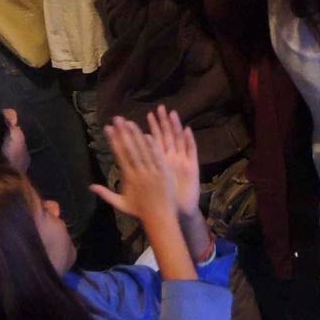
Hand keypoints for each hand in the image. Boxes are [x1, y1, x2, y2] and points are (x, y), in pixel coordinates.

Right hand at [90, 117, 178, 223]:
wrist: (160, 218)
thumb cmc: (140, 211)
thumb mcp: (120, 204)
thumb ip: (105, 194)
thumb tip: (90, 186)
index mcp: (129, 178)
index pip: (119, 155)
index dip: (113, 141)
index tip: (107, 128)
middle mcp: (139, 172)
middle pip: (130, 149)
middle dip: (123, 132)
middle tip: (117, 118)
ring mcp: (153, 171)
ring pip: (143, 149)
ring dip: (136, 135)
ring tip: (129, 122)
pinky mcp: (164, 171)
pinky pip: (158, 156)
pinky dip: (153, 145)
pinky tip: (148, 134)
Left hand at [145, 105, 201, 220]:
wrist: (178, 211)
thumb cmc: (163, 199)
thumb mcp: (150, 184)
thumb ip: (138, 172)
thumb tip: (127, 160)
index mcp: (159, 161)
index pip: (153, 141)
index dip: (149, 129)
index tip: (146, 116)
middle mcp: (171, 158)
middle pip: (167, 136)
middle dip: (162, 122)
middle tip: (158, 108)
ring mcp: (182, 161)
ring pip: (178, 140)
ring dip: (176, 127)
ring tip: (172, 113)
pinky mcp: (192, 167)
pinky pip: (191, 151)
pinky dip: (190, 140)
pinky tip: (187, 130)